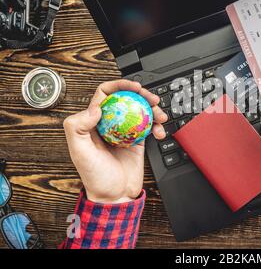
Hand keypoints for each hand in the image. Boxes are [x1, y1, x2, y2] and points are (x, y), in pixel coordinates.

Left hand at [64, 80, 167, 203]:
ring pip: (141, 111)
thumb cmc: (94, 177)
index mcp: (93, 122)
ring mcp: (126, 131)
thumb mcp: (79, 152)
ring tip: (161, 115)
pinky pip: (150, 127)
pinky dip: (157, 127)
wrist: (114, 196)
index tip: (134, 87)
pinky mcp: (138, 140)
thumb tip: (95, 108)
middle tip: (152, 98)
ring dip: (154, 110)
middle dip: (142, 95)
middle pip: (128, 99)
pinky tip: (160, 131)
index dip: (120, 86)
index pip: (106, 94)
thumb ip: (78, 127)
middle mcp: (110, 123)